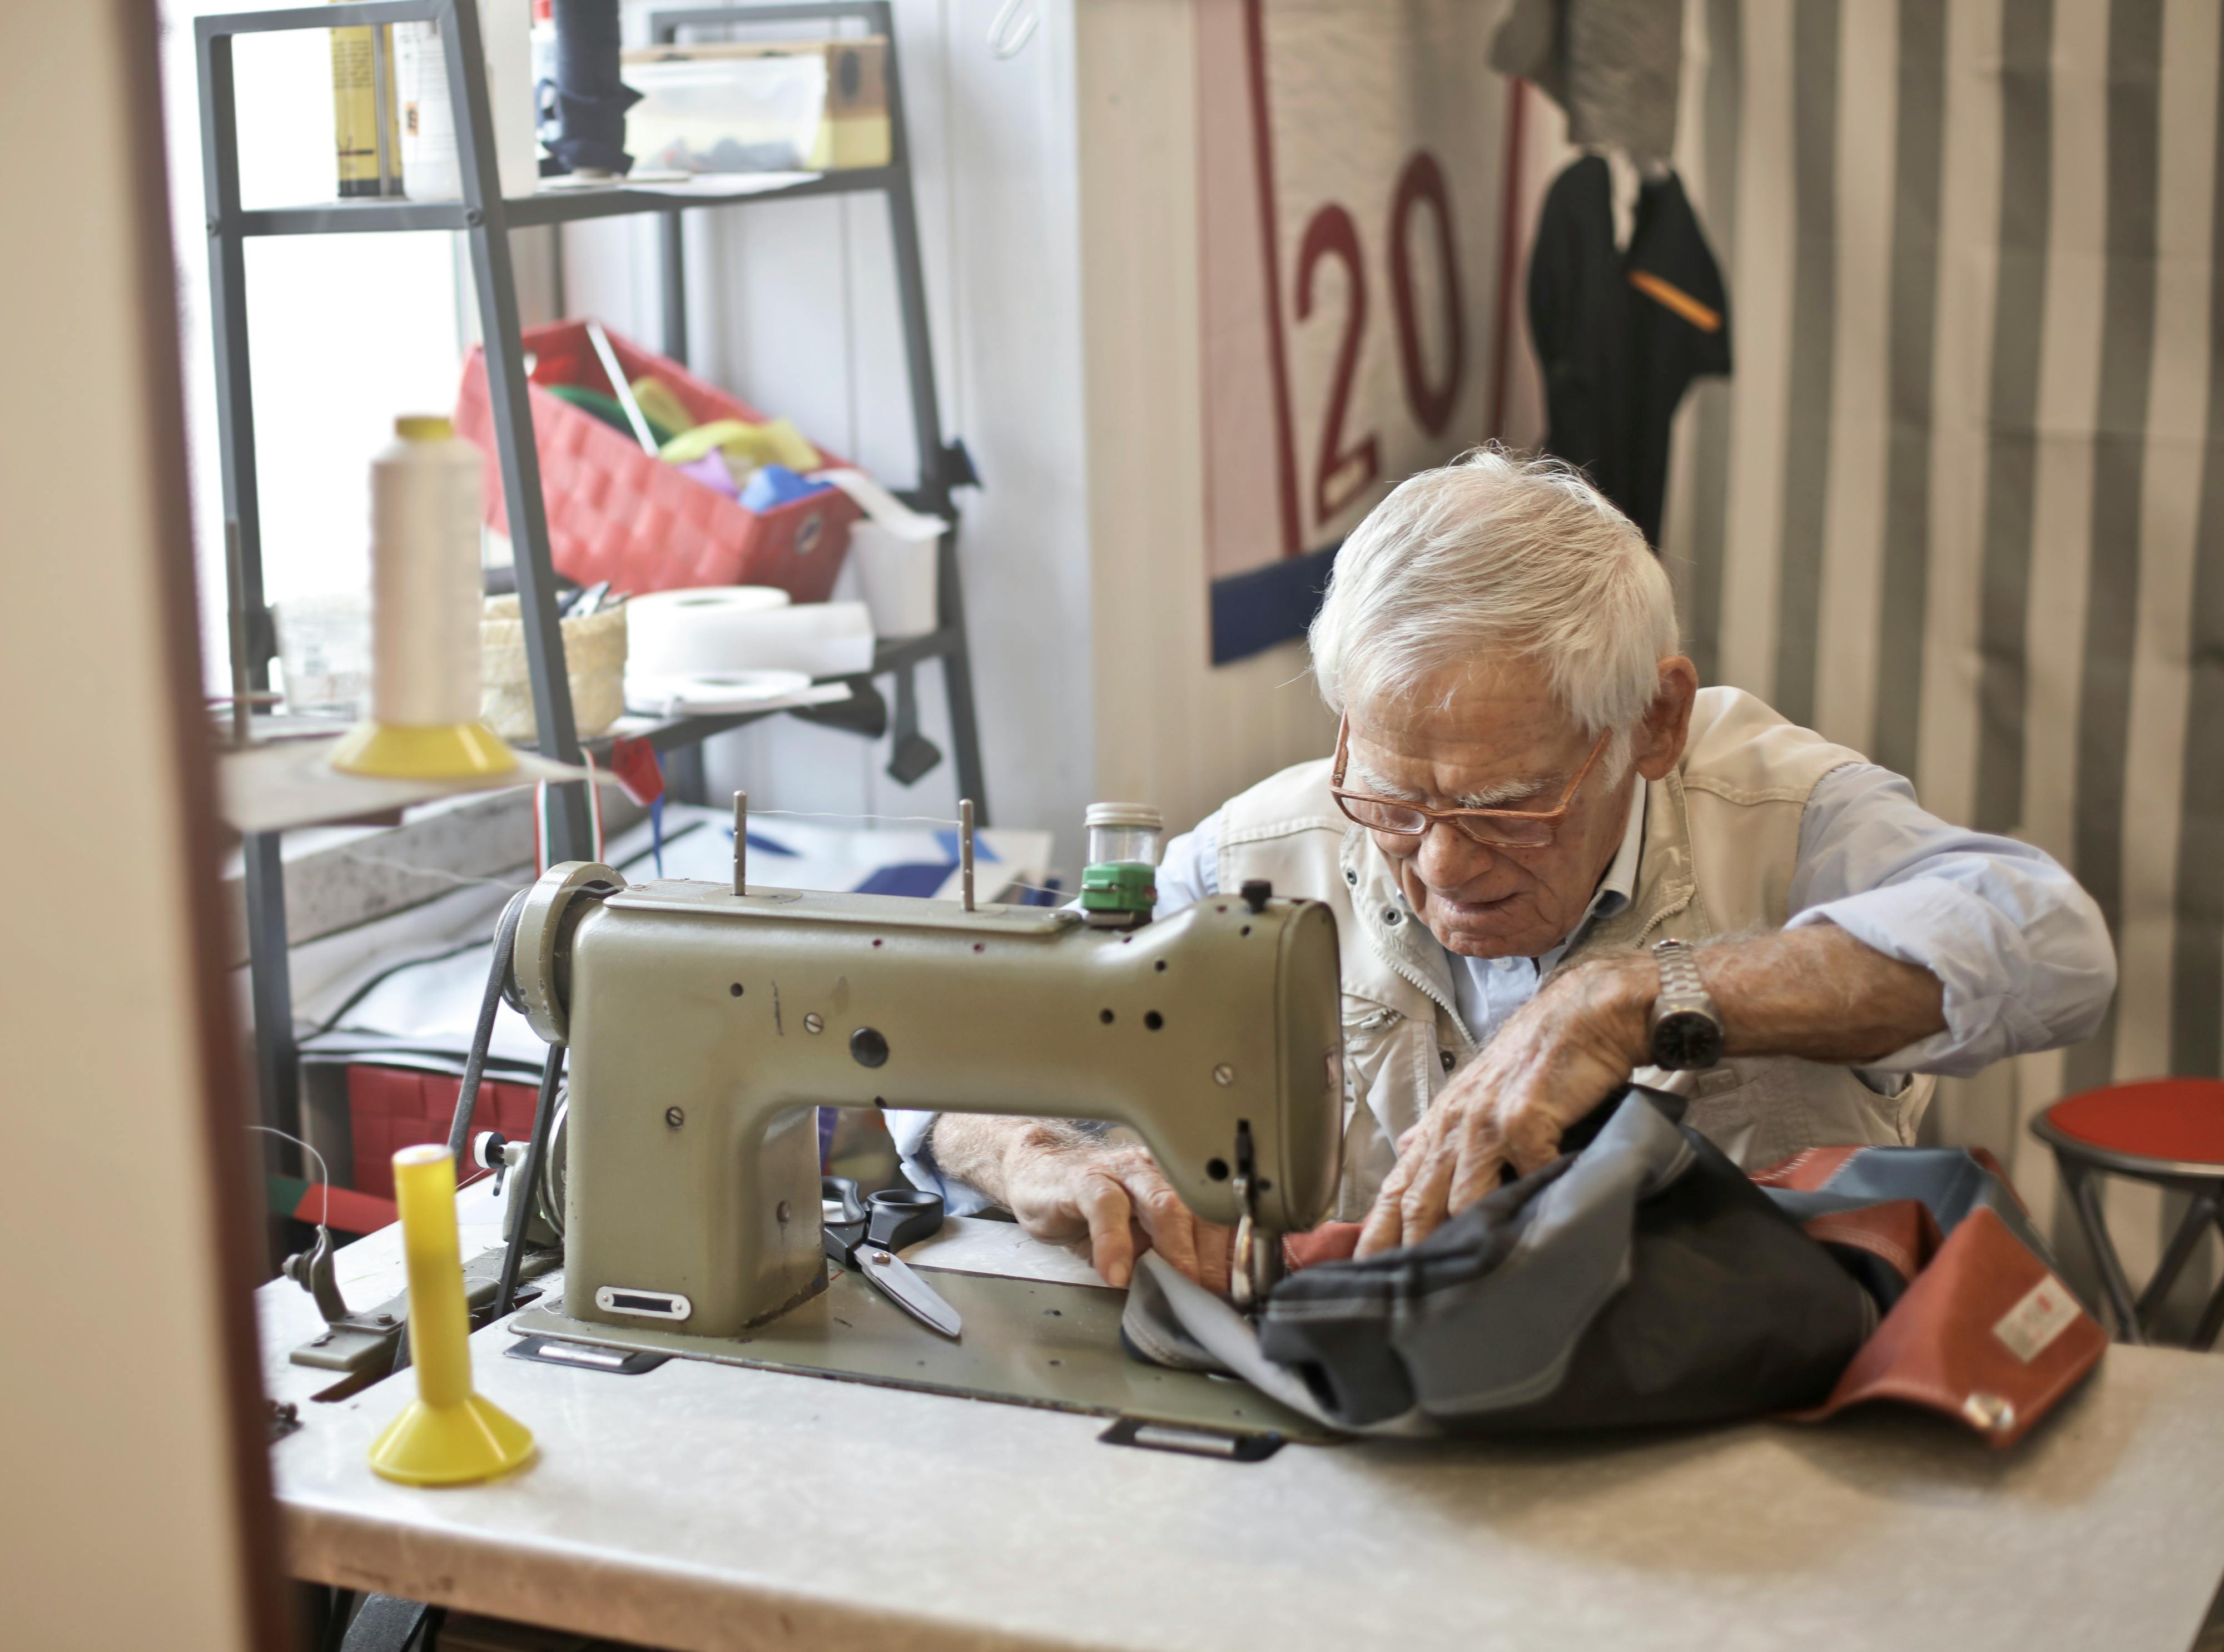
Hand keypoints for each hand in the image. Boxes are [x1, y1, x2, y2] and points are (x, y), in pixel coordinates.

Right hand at [978, 1125, 1235, 1291]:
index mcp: (1179, 1187)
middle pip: (1201, 1211)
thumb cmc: (1093, 1211)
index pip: (1220, 1219)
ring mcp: (1123, 1174)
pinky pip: (1105, 1208)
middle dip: (1212, 1258)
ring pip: (1164, 1202)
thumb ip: (1169, 1262)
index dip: (1235, 1255)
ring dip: (1177, 1248)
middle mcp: (1159, 1175)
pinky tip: (1115, 1272)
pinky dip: (1114, 1242)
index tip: (1242, 1291)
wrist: (1039, 1175)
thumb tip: (1208, 1299)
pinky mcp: (1084, 1181)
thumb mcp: (1138, 1241)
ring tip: (1179, 1282)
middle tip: (1213, 1296)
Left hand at [1355, 956, 1652, 1257]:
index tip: (1361, 1268)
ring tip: (1454, 1285)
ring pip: (1462, 1196)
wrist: (1585, 1015)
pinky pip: (1525, 1175)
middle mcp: (1457, 1124)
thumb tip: (1407, 1145)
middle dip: (1403, 1248)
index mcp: (1443, 1123)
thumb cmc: (1536, 1057)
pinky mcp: (1527, 1119)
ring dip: (1458, 1239)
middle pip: (1418, 1198)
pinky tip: (1526, 1234)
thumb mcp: (1479, 1090)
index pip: (1397, 1184)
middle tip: (1394, 1291)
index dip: (1376, 1229)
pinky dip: (1529, 1206)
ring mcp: (1489, 1122)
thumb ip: (1443, 1125)